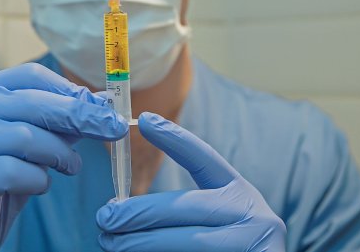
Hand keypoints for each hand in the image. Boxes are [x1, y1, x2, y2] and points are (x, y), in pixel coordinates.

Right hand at [0, 63, 127, 251]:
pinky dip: (38, 181)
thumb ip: (57, 122)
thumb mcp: (30, 145)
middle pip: (34, 102)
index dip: (69, 88)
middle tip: (113, 129)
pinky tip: (37, 186)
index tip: (99, 105)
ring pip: (28, 137)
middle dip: (81, 116)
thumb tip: (100, 103)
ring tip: (70, 166)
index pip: (30, 76)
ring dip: (60, 154)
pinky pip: (16, 172)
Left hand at [96, 112, 285, 251]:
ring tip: (111, 242)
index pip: (204, 159)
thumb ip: (187, 209)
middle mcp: (254, 217)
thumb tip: (122, 207)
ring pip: (187, 242)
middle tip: (105, 218)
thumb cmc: (228, 247)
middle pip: (185, 207)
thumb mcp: (221, 220)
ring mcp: (254, 246)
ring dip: (141, 242)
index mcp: (241, 195)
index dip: (174, 138)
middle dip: (138, 213)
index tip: (143, 120)